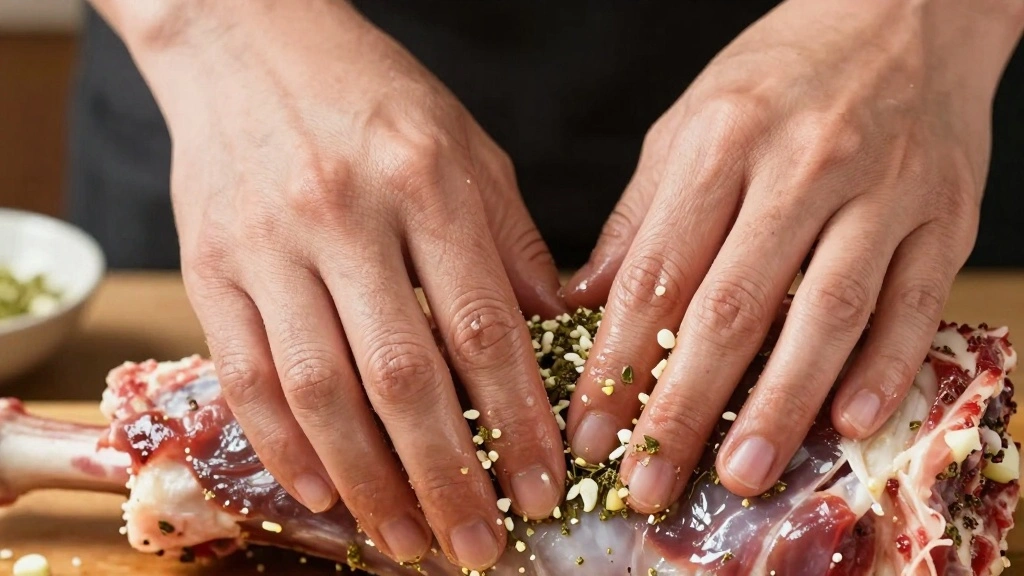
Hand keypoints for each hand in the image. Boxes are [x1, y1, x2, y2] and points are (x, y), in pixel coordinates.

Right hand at [92, 0, 566, 568]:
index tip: (540, 486)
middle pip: (400, 376)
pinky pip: (244, 376)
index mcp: (426, 180)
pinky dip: (285, 447)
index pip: (482, 326)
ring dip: (367, 482)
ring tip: (406, 540)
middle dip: (446, 477)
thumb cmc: (370, 95)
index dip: (516, 420)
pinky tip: (324, 493)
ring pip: (318, 392)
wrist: (246, 40)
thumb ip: (508, 242)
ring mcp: (267, 244)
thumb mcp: (465, 146)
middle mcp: (344, 215)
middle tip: (475, 547)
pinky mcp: (207, 266)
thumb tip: (554, 334)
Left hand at [564, 0, 1023, 509]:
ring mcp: (879, 191)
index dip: (617, 362)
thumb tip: (586, 302)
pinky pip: (912, 302)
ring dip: (779, 404)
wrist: (904, 10)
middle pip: (731, 306)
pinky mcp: (942, 215)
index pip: (656, 273)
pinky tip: (849, 423)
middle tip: (650, 480)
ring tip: (740, 472)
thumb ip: (639, 217)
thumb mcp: (688, 125)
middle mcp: (798, 166)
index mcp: (719, 144)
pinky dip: (884, 368)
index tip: (591, 429)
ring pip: (825, 313)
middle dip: (683, 405)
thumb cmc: (781, 75)